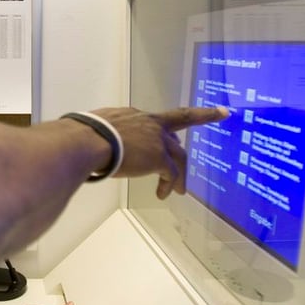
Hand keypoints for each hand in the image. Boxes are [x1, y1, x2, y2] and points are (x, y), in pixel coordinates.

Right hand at [91, 106, 226, 198]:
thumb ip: (109, 134)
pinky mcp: (159, 157)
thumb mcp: (101, 128)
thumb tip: (99, 145)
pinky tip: (162, 194)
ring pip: (178, 157)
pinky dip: (168, 185)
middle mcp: (151, 124)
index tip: (220, 110)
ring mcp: (157, 139)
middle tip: (210, 127)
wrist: (88, 141)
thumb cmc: (84, 135)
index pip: (169, 115)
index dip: (196, 113)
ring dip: (178, 176)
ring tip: (178, 190)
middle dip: (192, 134)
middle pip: (176, 136)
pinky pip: (170, 174)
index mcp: (137, 116)